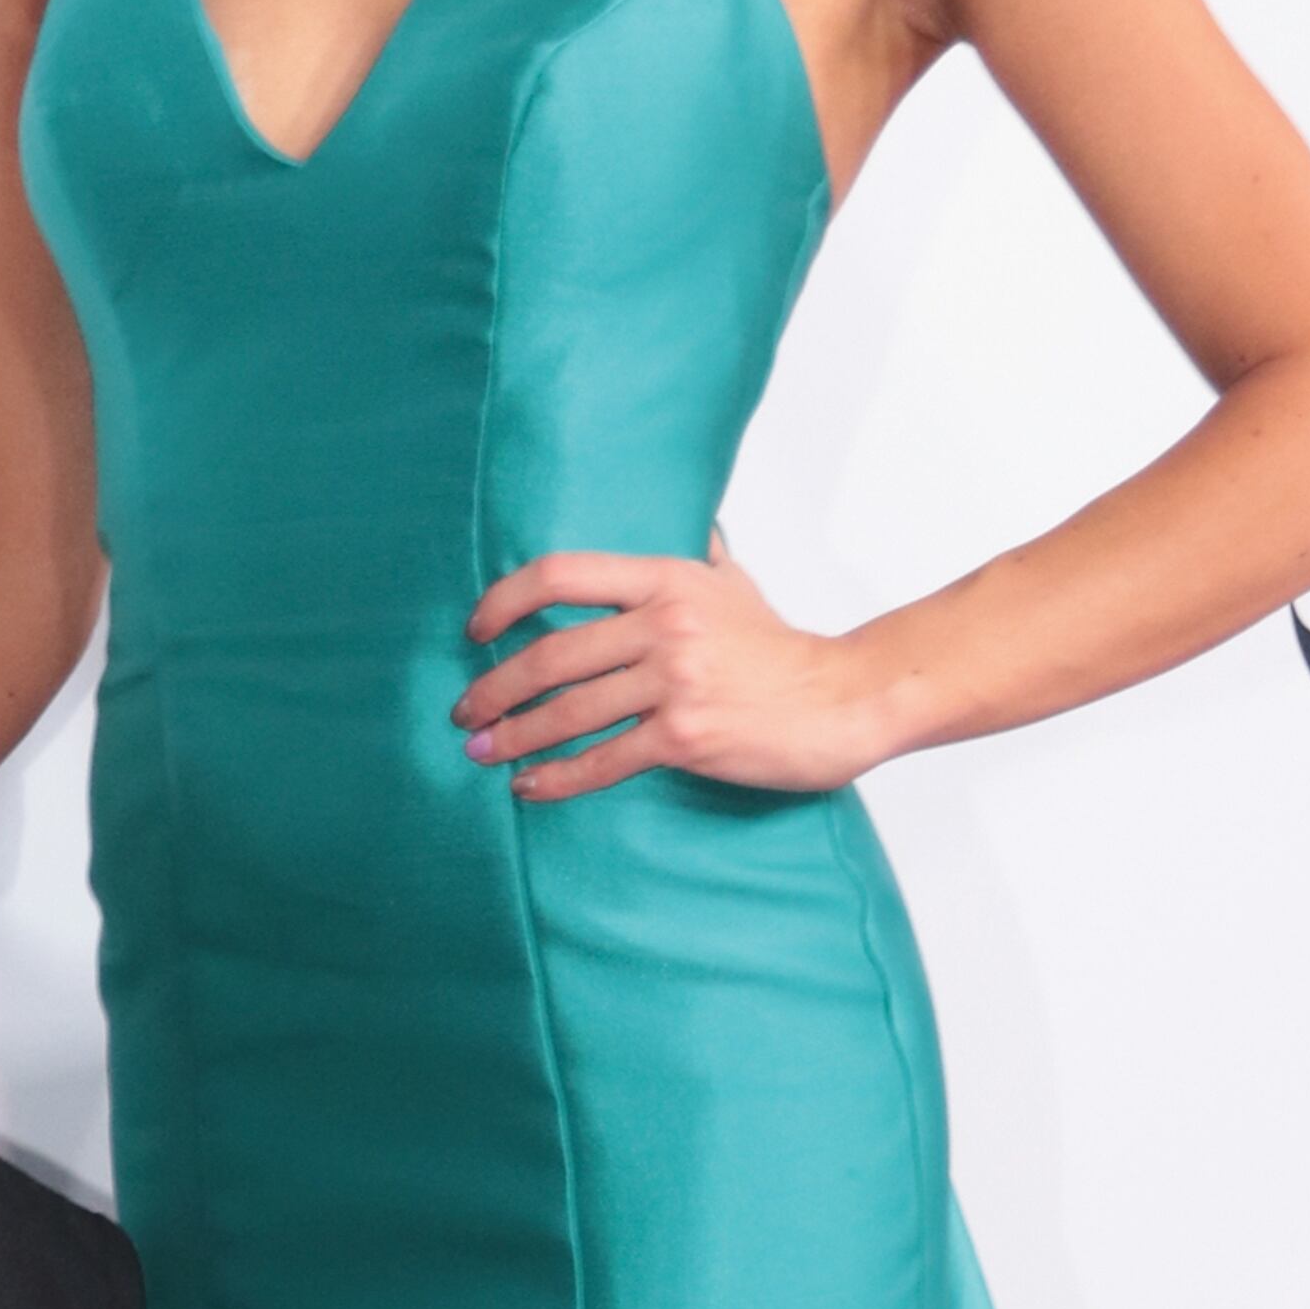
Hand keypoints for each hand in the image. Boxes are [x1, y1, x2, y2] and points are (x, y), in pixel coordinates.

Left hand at [456, 535, 885, 800]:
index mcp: (666, 580)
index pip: (561, 574)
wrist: (843, 699)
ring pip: (570, 711)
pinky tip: (530, 787)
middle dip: (496, 687)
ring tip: (482, 751)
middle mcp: (665, 625)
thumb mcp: (735, 584)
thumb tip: (689, 521)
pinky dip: (558, 778)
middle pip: (552, 655)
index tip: (477, 631)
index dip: (505, 601)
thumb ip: (699, 556)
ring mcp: (675, 682)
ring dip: (514, 736)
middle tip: (466, 710)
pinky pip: (604, 760)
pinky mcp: (686, 737)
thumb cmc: (784, 648)